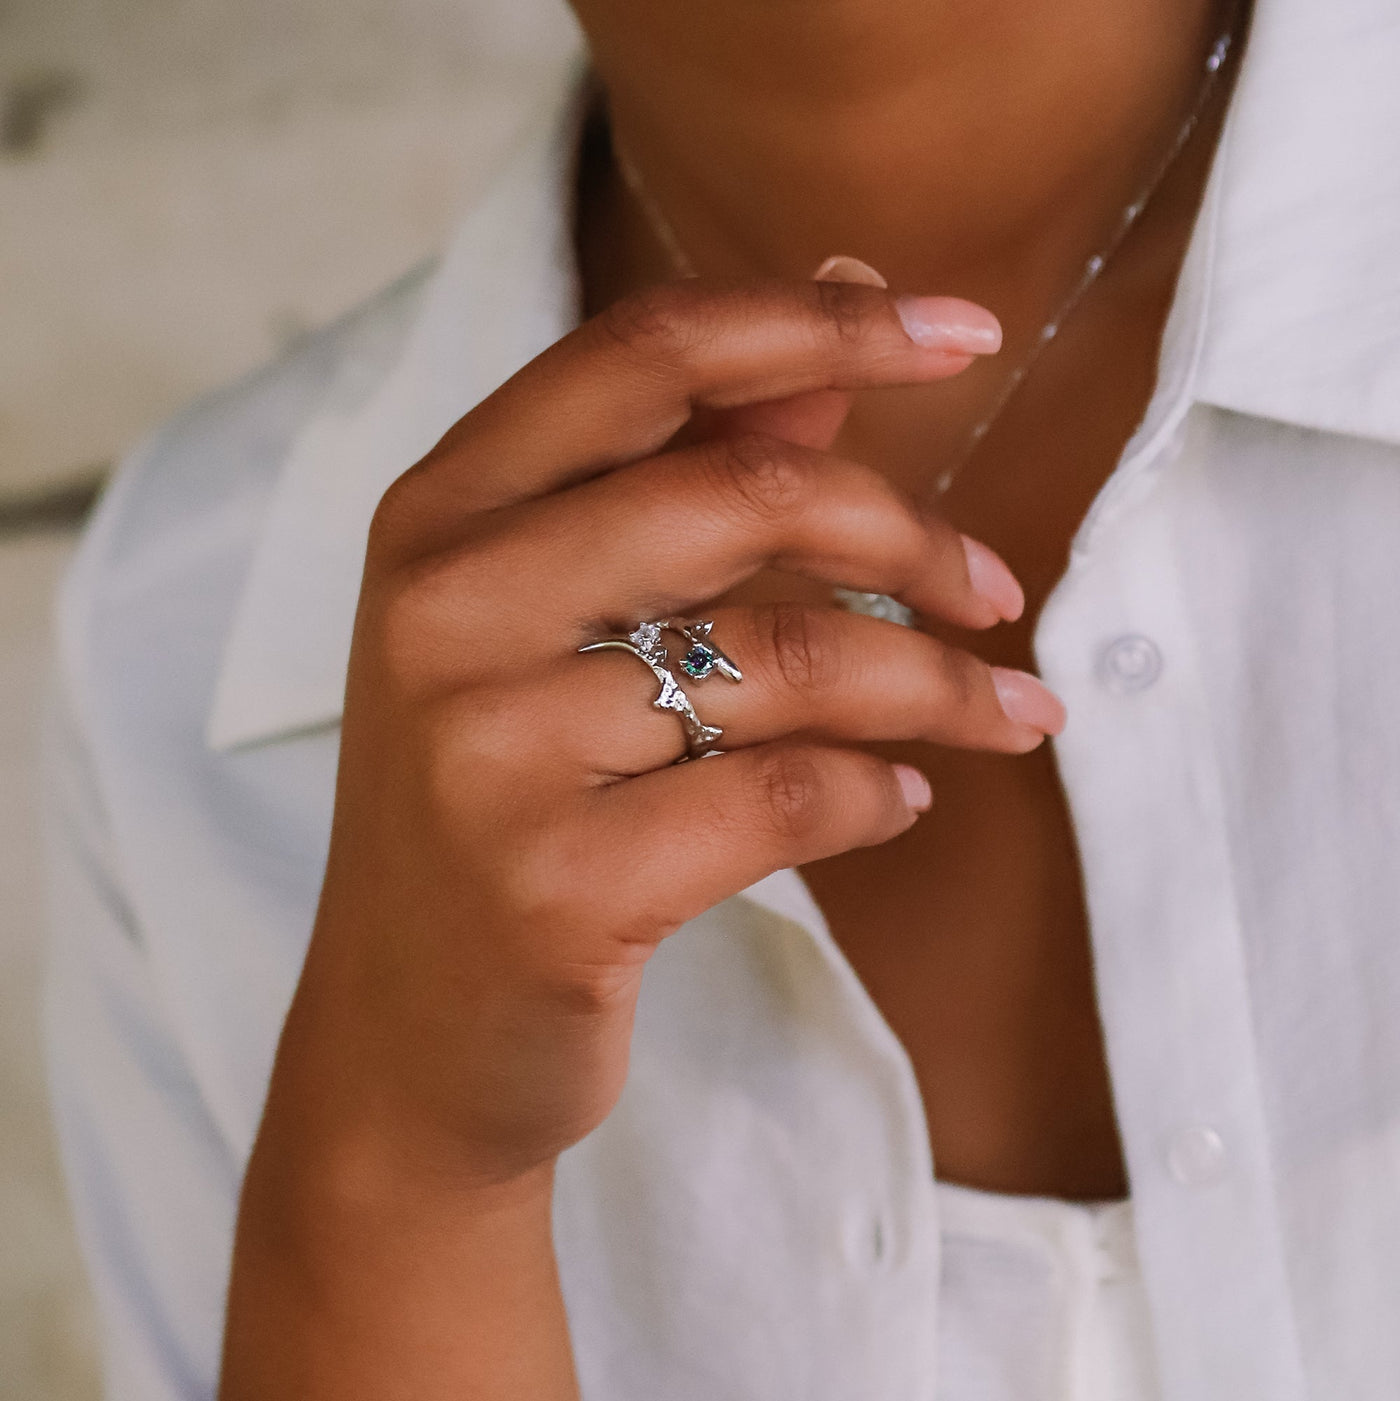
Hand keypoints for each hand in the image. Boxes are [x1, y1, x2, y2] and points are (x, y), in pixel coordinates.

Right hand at [276, 276, 1064, 1188]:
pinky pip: (784, 799)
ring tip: (1009, 711)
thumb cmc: (502, 799)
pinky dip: (876, 793)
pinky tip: (901, 798)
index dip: (819, 321)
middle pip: (743, 498)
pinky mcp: (555, 886)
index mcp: (443, 510)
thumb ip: (691, 464)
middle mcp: (446, 606)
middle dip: (909, 536)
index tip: (966, 331)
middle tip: (994, 591)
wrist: (408, 1031)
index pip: (645, 353)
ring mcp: (490, 749)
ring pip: (787, 660)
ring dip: (935, 682)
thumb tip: (842, 328)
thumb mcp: (553, 618)